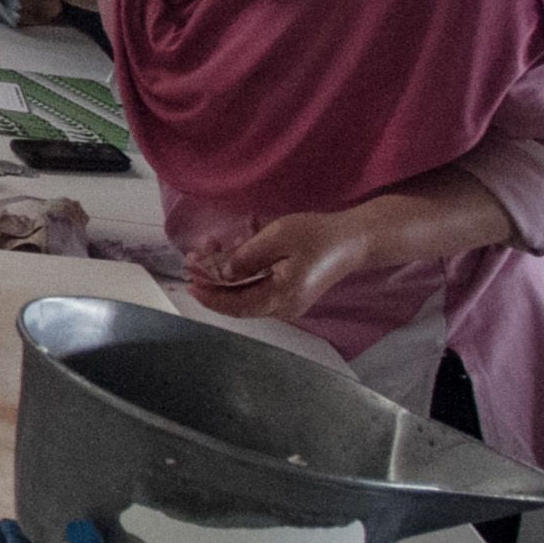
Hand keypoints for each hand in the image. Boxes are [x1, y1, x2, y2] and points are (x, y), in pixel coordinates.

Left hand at [183, 210, 380, 322]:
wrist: (353, 240)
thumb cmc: (317, 236)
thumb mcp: (279, 238)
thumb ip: (248, 257)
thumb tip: (222, 273)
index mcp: (281, 298)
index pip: (236, 306)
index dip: (210, 296)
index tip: (189, 281)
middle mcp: (282, 306)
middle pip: (237, 299)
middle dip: (212, 278)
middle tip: (194, 255)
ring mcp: (285, 300)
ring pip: (245, 291)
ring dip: (225, 270)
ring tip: (211, 244)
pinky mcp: (288, 291)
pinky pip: (256, 285)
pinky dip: (241, 269)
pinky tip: (235, 246)